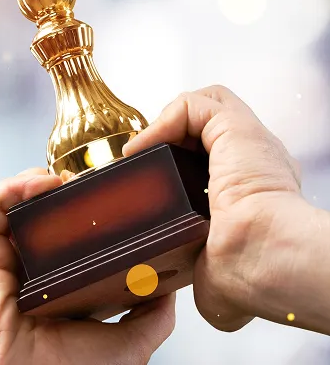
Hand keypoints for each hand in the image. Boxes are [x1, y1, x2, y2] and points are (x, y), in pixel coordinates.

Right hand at [0, 169, 175, 364]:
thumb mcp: (129, 344)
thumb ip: (152, 316)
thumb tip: (171, 286)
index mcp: (64, 283)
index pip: (73, 234)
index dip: (90, 209)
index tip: (112, 194)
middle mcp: (33, 266)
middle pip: (44, 211)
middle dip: (64, 187)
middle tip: (88, 182)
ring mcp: (6, 256)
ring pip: (15, 200)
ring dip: (37, 179)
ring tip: (64, 180)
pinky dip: (10, 186)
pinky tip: (40, 185)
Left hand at [122, 85, 306, 331]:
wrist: (263, 261)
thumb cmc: (250, 276)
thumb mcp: (218, 277)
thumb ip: (206, 274)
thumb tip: (206, 298)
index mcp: (256, 195)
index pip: (217, 166)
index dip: (180, 168)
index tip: (152, 188)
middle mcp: (256, 164)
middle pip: (208, 132)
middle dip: (168, 140)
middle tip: (140, 164)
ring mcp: (248, 144)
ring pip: (206, 108)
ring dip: (165, 123)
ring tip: (141, 152)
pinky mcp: (237, 128)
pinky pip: (196, 105)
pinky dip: (164, 119)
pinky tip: (145, 147)